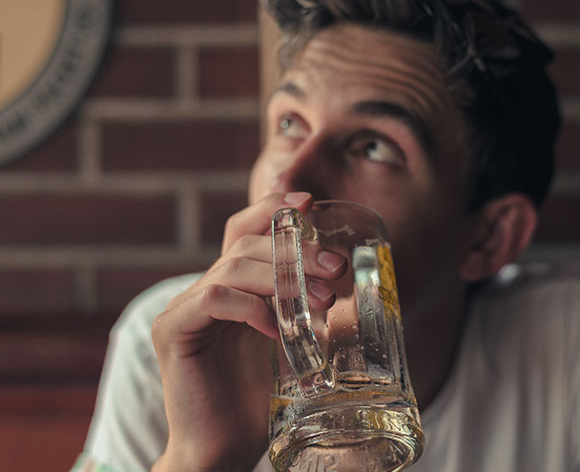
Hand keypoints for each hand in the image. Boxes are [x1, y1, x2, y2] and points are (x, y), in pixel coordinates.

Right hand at [151, 192, 346, 471]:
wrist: (223, 448)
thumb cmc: (257, 399)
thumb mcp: (287, 342)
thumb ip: (297, 307)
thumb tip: (338, 277)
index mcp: (231, 287)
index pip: (245, 230)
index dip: (272, 208)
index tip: (309, 201)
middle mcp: (205, 290)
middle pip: (244, 243)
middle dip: (294, 248)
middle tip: (334, 266)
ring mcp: (184, 308)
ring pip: (232, 266)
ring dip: (281, 276)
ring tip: (319, 299)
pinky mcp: (173, 330)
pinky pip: (214, 298)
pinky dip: (250, 306)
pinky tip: (275, 329)